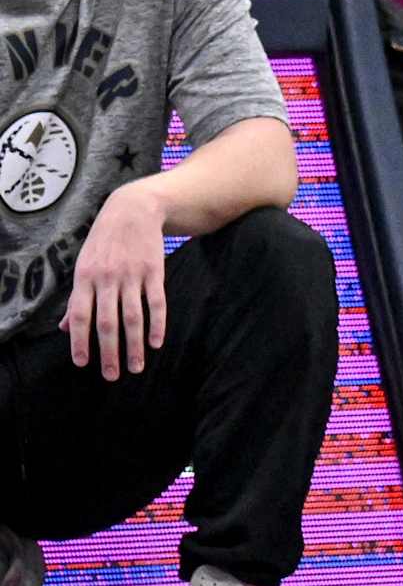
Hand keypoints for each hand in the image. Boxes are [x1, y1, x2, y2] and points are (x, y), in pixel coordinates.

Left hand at [63, 182, 165, 379]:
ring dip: (135, 344)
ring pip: (133, 316)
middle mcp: (107, 278)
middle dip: (109, 352)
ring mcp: (132, 274)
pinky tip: (157, 342)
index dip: (80, 341)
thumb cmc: (103, 242)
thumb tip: (63, 328)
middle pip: (107, 322)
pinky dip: (157, 323)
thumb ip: (76, 298)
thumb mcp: (83, 265)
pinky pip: (156, 302)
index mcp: (85, 278)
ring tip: (136, 366)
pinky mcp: (154, 271)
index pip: (79, 316)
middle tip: (112, 375)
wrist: (133, 210)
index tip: (83, 363)